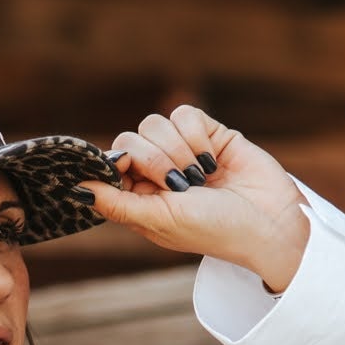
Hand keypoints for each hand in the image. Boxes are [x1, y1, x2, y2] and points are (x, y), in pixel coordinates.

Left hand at [79, 106, 309, 291]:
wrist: (267, 222)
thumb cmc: (213, 230)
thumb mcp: (158, 221)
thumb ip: (116, 204)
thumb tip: (76, 189)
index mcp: (139, 197)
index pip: (109, 163)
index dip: (115, 162)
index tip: (127, 169)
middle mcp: (157, 172)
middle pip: (130, 138)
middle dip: (152, 160)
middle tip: (178, 184)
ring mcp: (182, 150)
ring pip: (154, 123)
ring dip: (177, 150)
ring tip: (199, 177)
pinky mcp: (207, 132)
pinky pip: (183, 113)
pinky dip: (195, 136)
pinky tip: (211, 160)